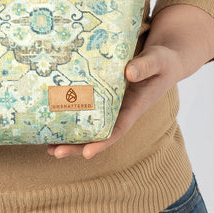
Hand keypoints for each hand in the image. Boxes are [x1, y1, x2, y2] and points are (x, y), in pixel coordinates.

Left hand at [47, 4, 213, 159]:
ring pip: (90, 125)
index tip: (86, 153)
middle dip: (77, 146)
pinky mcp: (104, 94)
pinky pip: (88, 108)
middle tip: (54, 152)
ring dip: (70, 136)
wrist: (166, 59)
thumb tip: (128, 72)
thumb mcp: (159, 61)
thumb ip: (146, 66)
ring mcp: (112, 104)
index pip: (117, 130)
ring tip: (47, 145)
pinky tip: (53, 116)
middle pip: (98, 134)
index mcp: (135, 107)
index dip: (102, 143)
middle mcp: (121, 110)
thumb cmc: (164, 61)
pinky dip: (72, 114)